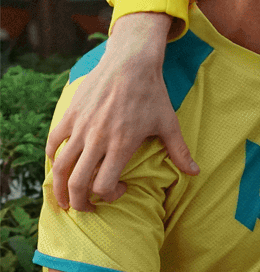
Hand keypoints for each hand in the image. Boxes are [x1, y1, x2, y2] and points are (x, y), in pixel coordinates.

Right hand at [46, 13, 191, 210]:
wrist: (131, 62)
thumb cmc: (153, 94)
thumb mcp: (169, 123)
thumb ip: (179, 151)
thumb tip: (195, 173)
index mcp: (121, 144)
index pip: (103, 185)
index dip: (108, 196)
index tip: (119, 191)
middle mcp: (97, 139)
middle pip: (77, 183)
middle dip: (78, 203)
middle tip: (84, 209)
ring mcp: (80, 127)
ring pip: (60, 167)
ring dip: (59, 188)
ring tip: (63, 199)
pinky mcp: (70, 115)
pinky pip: (54, 143)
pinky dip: (53, 159)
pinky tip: (60, 166)